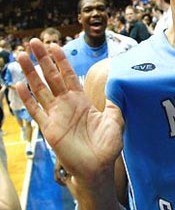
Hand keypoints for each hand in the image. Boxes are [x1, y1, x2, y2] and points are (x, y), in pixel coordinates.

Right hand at [16, 39, 122, 186]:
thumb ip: (116, 103)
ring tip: (22, 55)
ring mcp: (56, 115)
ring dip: (30, 73)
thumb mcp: (116, 120)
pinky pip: (36, 111)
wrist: (99, 168)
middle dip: (43, 59)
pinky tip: (18, 84)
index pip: (68, 75)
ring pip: (40, 89)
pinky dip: (27, 98)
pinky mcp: (49, 129)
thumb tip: (121, 87)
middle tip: (34, 41)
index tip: (54, 45)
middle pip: (51, 77)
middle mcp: (66, 105)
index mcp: (81, 100)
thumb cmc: (108, 146)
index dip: (61, 60)